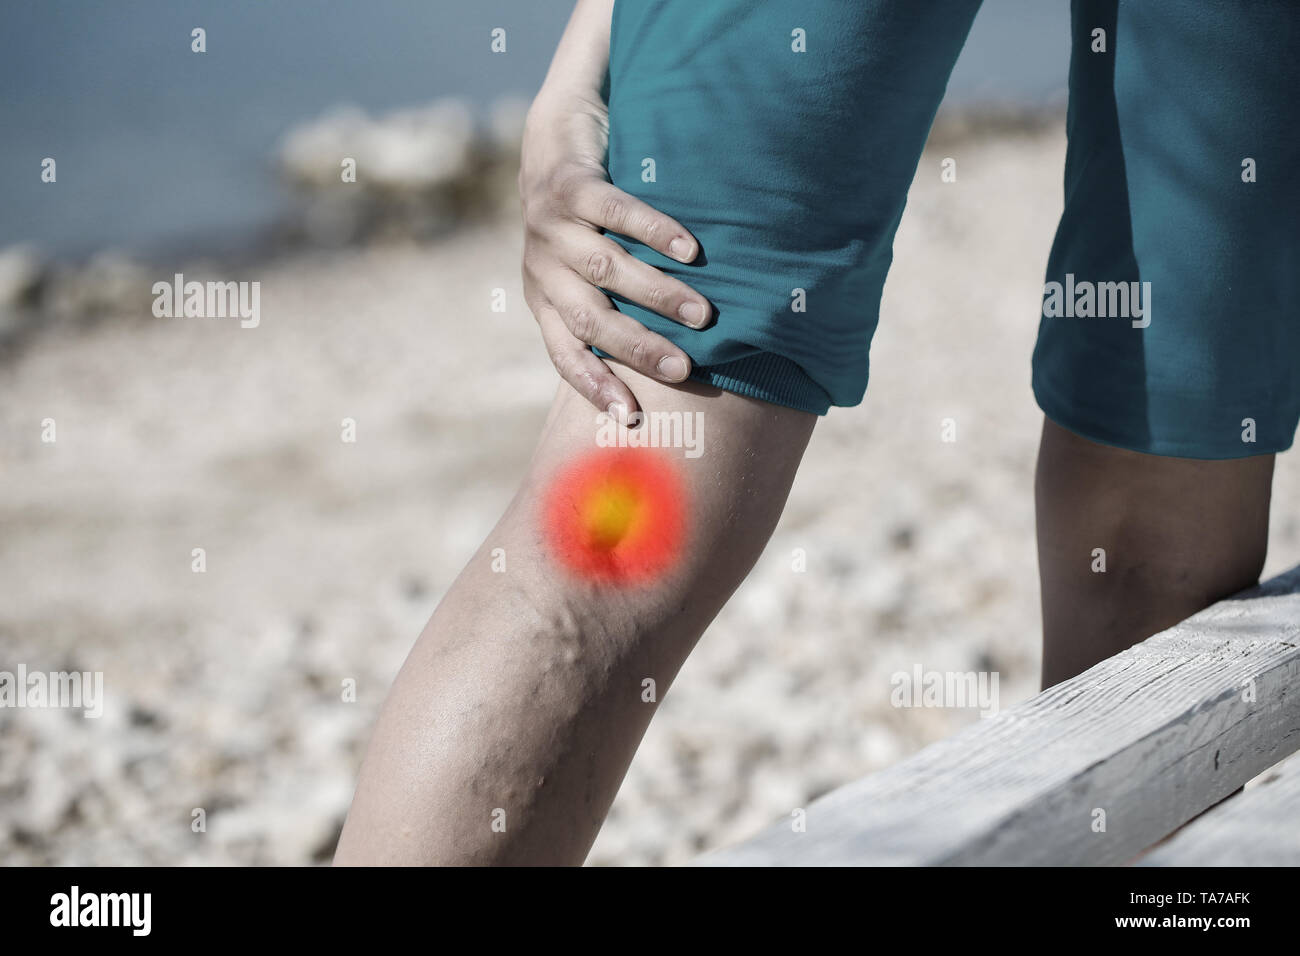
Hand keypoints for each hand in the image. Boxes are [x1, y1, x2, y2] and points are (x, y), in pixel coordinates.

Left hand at [519, 88, 711, 419]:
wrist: (555, 133)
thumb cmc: (585, 217)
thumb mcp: (583, 268)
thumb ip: (611, 306)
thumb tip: (669, 366)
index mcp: (546, 298)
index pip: (566, 353)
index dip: (595, 386)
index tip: (630, 417)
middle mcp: (544, 268)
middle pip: (591, 319)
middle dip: (637, 348)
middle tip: (683, 370)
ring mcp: (552, 226)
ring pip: (606, 270)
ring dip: (656, 295)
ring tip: (702, 314)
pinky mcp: (569, 185)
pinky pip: (615, 212)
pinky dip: (654, 232)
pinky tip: (690, 249)